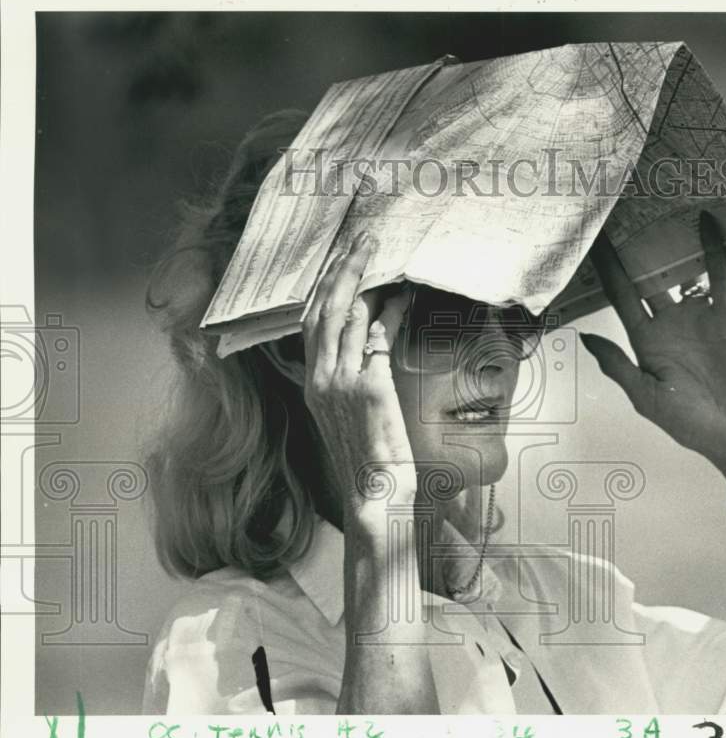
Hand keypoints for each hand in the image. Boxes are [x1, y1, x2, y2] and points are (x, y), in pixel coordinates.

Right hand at [301, 232, 412, 525]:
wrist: (373, 498)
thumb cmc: (367, 463)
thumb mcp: (348, 419)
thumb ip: (350, 384)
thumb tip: (368, 350)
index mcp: (314, 386)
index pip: (311, 324)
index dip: (324, 288)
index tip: (337, 261)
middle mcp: (320, 379)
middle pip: (324, 308)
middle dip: (341, 268)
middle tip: (360, 239)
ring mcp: (341, 382)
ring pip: (346, 314)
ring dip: (363, 278)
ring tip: (377, 251)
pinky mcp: (368, 388)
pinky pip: (377, 337)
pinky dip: (389, 312)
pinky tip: (402, 297)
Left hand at [580, 212, 725, 490]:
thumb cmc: (689, 423)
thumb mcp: (646, 397)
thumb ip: (618, 365)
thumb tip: (584, 336)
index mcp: (644, 341)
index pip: (619, 295)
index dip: (604, 268)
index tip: (590, 239)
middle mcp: (667, 323)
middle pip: (645, 275)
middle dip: (633, 246)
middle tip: (620, 209)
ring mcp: (696, 317)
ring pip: (680, 270)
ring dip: (672, 242)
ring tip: (658, 207)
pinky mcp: (725, 315)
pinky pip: (717, 276)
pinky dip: (713, 250)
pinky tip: (706, 223)